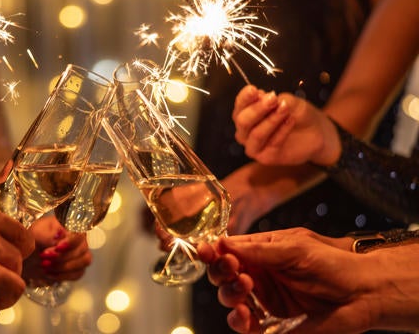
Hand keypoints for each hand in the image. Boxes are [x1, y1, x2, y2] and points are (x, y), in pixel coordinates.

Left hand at [22, 215, 91, 284]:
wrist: (31, 252)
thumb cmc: (36, 237)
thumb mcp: (37, 232)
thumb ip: (48, 235)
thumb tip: (58, 237)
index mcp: (72, 226)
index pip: (79, 233)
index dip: (70, 242)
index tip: (57, 248)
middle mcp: (80, 240)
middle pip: (82, 249)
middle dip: (62, 256)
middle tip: (44, 257)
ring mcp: (82, 255)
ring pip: (83, 262)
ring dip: (63, 266)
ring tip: (45, 266)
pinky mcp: (78, 269)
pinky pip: (78, 274)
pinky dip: (63, 275)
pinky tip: (49, 273)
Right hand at [197, 228, 367, 333]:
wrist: (363, 294)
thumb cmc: (333, 264)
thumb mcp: (294, 248)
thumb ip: (259, 248)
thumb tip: (224, 242)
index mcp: (262, 252)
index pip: (229, 250)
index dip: (213, 251)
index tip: (205, 251)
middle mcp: (259, 275)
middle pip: (223, 274)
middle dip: (221, 272)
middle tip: (231, 269)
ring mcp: (264, 300)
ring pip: (229, 299)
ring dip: (229, 294)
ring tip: (244, 289)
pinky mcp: (271, 323)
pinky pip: (244, 324)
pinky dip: (239, 321)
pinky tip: (246, 316)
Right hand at [232, 85, 340, 166]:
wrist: (316, 133)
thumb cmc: (298, 114)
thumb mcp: (290, 101)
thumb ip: (277, 100)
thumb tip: (263, 97)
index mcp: (245, 114)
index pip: (240, 105)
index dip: (245, 97)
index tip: (254, 89)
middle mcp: (244, 131)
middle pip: (242, 121)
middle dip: (257, 109)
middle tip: (272, 98)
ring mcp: (253, 146)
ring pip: (256, 134)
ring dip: (271, 120)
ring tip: (285, 108)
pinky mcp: (265, 158)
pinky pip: (272, 144)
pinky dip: (282, 130)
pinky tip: (291, 120)